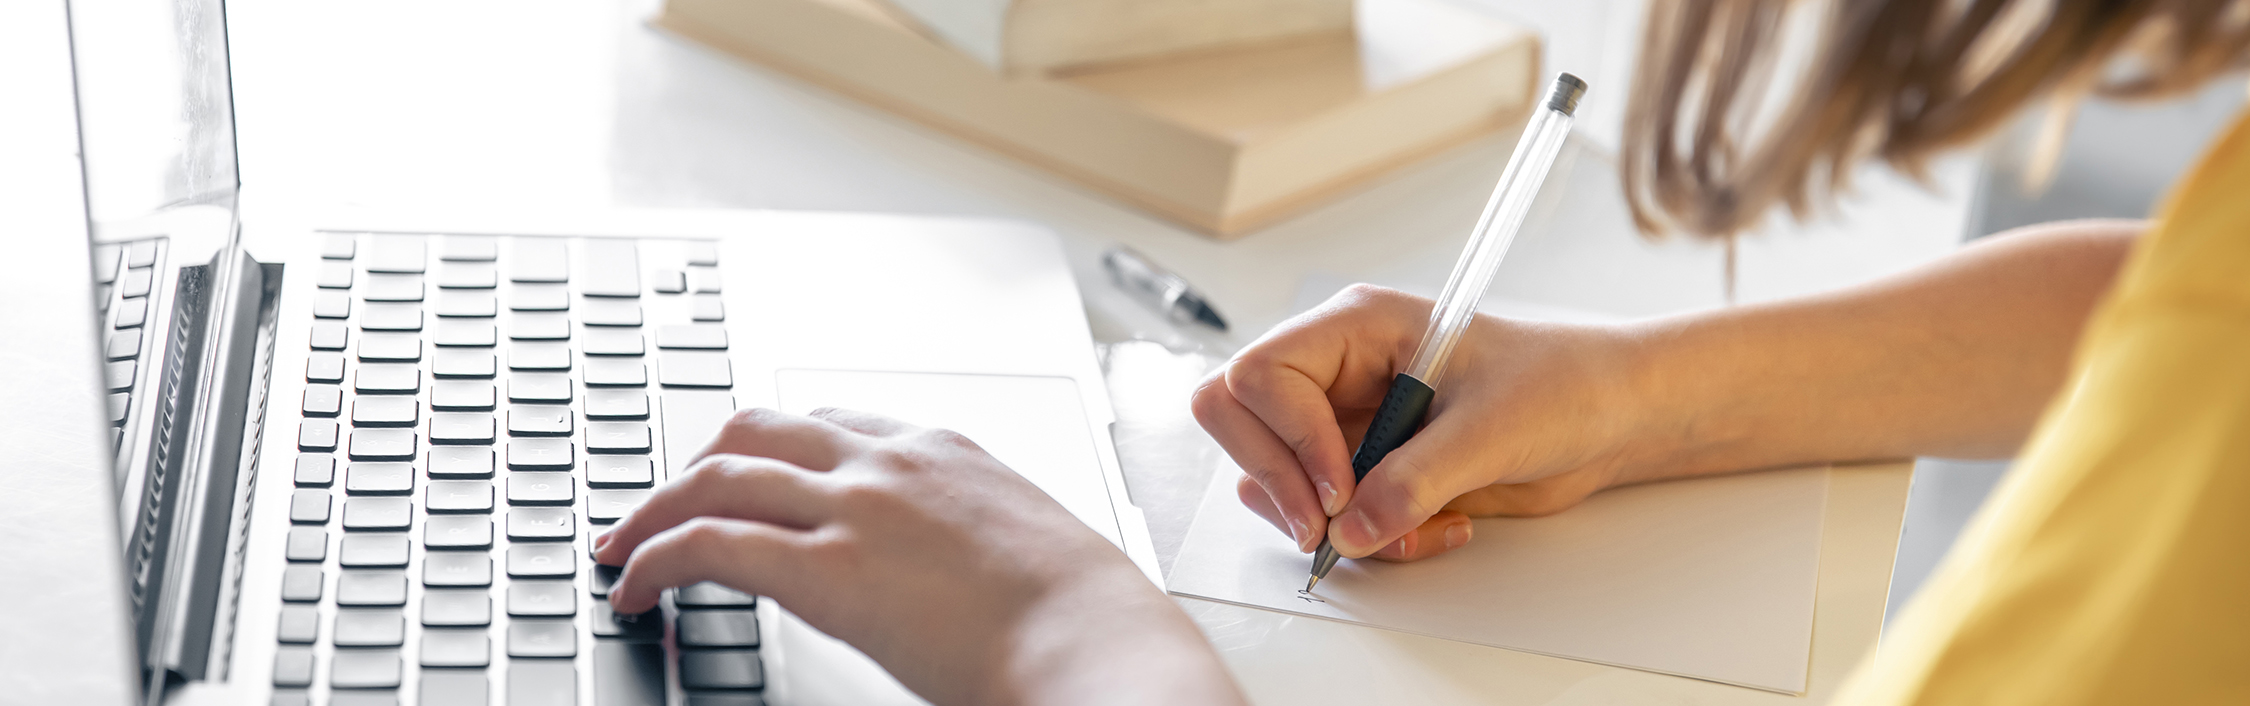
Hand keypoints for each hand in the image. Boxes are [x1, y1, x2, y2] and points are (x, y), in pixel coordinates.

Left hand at [594, 407, 1242, 705]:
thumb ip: (967, 544)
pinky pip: (708, 543)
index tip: (744, 476)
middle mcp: (890, 461)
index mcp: (944, 450)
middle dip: (699, 463)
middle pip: (757, 426)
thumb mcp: (1023, 549)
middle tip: (665, 506)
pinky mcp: (824, 568)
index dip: (771, 448)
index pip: (830, 421)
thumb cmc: (1080, 616)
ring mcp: (854, 506)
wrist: (1096, 642)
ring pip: (717, 472)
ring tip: (626, 547)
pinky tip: (637, 588)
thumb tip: (945, 584)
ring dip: (656, 509)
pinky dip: (656, 559)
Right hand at [1192, 285, 1647, 561]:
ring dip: (1329, 523)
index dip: (1288, 437)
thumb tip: (1351, 529)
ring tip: (1403, 529)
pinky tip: (1432, 527)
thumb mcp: (1492, 429)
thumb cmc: (1563, 385)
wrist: (1608, 418)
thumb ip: (1416, 480)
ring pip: (1273, 480)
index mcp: (1356, 328)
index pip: (1261, 375)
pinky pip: (1327, 517)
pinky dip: (1368, 539)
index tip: (1342, 485)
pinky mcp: (1365, 470)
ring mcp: (1345, 423)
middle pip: (1236, 419)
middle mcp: (1336, 373)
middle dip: (1277, 482)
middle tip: (1329, 525)